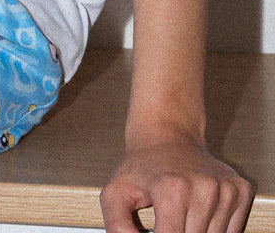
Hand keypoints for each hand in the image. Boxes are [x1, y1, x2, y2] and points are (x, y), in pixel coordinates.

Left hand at [101, 135, 253, 232]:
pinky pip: (232, 231)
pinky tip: (200, 210)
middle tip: (168, 218)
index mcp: (172, 189)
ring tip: (181, 213)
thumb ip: (117, 225)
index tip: (156, 230)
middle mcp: (204, 188)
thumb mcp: (116, 192)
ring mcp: (226, 189)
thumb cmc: (141, 165)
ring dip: (196, 232)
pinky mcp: (241, 190)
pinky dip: (216, 229)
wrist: (167, 134)